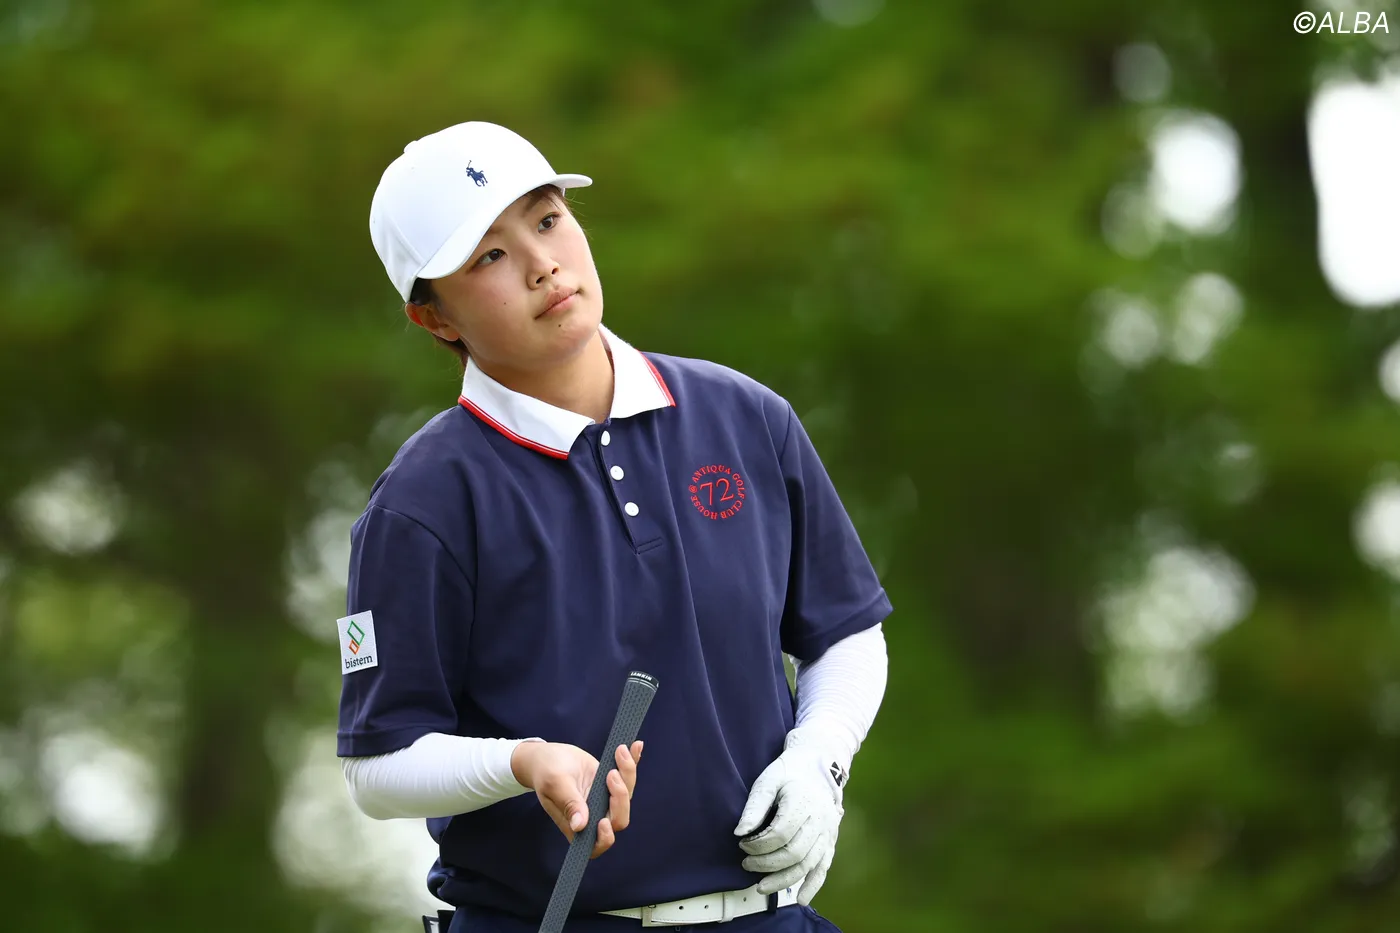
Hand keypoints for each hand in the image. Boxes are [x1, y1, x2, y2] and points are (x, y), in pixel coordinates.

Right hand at [511, 740, 642, 858]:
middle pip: (618, 818)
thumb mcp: (555, 785)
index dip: (605, 837)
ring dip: (628, 772)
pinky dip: (633, 761)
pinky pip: (626, 775)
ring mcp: (603, 799)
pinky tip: (635, 746)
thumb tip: (580, 825)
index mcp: (576, 825)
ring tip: (620, 751)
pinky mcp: (610, 783)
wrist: (548, 756)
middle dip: (620, 796)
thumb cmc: (545, 772)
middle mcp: (593, 815)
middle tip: (611, 773)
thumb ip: (569, 803)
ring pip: (626, 794)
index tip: (604, 820)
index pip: (597, 844)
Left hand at [733, 736, 843, 904]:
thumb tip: (739, 833)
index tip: (742, 844)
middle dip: (767, 864)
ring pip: (807, 864)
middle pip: (794, 853)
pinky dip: (813, 885)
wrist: (819, 766)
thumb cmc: (789, 772)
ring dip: (784, 880)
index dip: (758, 845)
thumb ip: (754, 806)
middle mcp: (819, 820)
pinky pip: (824, 868)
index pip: (780, 833)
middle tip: (746, 864)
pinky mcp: (831, 842)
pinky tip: (800, 899)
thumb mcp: (768, 779)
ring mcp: (828, 833)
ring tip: (761, 887)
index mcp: (803, 802)